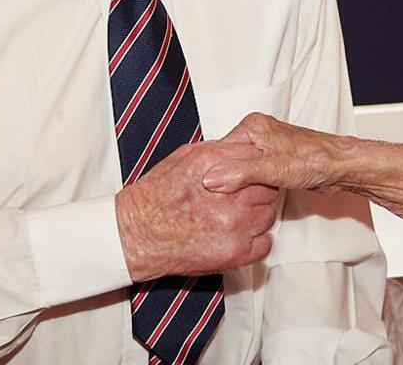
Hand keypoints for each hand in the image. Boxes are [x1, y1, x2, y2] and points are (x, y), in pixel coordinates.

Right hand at [116, 140, 278, 281]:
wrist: (135, 235)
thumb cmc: (154, 198)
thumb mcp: (184, 158)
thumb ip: (219, 152)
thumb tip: (243, 148)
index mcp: (215, 166)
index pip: (258, 159)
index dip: (254, 168)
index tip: (249, 175)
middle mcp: (229, 195)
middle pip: (267, 187)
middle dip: (256, 192)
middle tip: (239, 199)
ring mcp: (234, 225)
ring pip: (268, 215)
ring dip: (255, 217)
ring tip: (232, 218)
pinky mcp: (235, 253)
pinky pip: (265, 243)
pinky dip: (254, 241)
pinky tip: (236, 236)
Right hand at [202, 113, 350, 194]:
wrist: (340, 167)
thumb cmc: (316, 160)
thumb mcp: (272, 169)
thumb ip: (240, 173)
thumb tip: (211, 179)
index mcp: (253, 126)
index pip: (219, 148)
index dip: (212, 170)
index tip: (205, 188)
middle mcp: (258, 134)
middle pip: (228, 159)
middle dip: (225, 178)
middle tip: (218, 197)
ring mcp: (266, 148)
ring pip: (240, 168)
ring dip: (238, 183)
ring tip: (233, 198)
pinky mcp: (274, 161)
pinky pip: (253, 174)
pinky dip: (250, 185)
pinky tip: (250, 195)